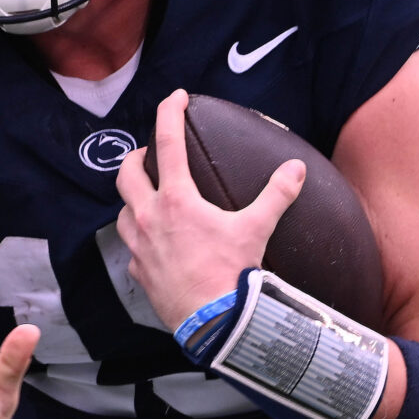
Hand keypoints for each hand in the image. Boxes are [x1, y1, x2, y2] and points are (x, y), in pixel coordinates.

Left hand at [115, 89, 303, 331]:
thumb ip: (277, 195)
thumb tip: (296, 169)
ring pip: (122, 211)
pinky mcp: (137, 271)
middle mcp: (148, 218)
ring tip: (150, 199)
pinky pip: (131, 248)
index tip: (176, 97)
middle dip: (135, 157)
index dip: (170, 113)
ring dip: (133, 200)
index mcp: (176, 199)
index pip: (168, 142)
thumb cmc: (231, 273)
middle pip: (126, 173)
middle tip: (149, 154)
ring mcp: (138, 246)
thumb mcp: (257, 229)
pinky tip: (155, 244)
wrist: (212, 322)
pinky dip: (140, 238)